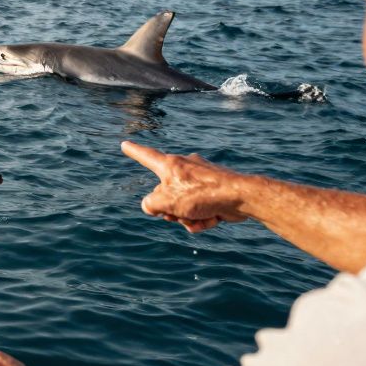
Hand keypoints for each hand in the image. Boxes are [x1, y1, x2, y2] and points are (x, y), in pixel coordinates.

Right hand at [121, 141, 253, 232]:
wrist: (241, 197)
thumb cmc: (202, 194)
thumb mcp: (166, 202)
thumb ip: (149, 204)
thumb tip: (152, 206)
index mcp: (170, 165)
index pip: (146, 156)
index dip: (134, 151)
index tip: (125, 144)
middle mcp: (184, 168)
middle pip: (165, 194)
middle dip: (170, 210)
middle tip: (177, 215)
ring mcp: (200, 179)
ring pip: (183, 205)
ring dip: (188, 218)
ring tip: (198, 218)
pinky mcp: (214, 192)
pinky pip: (199, 209)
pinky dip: (202, 219)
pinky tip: (211, 220)